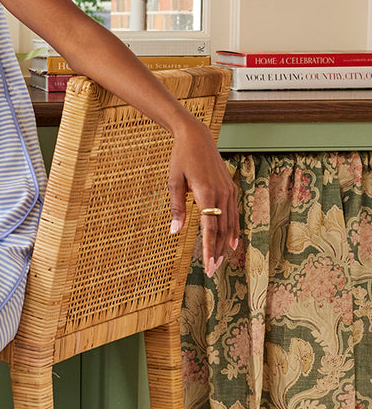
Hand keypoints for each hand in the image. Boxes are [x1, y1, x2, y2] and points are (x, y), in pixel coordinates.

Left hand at [168, 116, 238, 277]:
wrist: (196, 137)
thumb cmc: (180, 159)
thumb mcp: (173, 182)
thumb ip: (176, 208)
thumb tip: (174, 232)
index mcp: (206, 194)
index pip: (210, 229)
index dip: (210, 250)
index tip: (208, 267)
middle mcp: (222, 194)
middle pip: (222, 230)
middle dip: (218, 252)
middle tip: (213, 271)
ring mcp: (228, 191)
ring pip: (230, 223)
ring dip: (226, 243)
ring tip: (221, 261)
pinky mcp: (230, 188)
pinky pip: (234, 213)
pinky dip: (233, 229)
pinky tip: (232, 241)